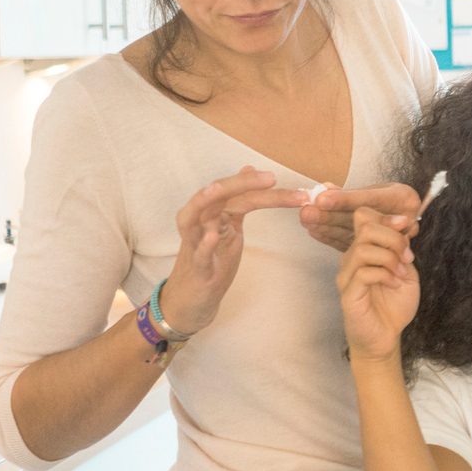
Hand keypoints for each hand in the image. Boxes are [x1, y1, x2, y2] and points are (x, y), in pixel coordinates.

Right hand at [160, 167, 309, 333]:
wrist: (191, 301)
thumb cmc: (212, 262)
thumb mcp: (228, 227)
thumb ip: (237, 200)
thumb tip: (248, 169)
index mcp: (211, 212)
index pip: (233, 190)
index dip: (255, 182)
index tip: (280, 179)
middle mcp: (199, 222)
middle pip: (218, 195)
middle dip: (243, 184)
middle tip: (272, 178)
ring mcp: (195, 245)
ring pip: (198, 216)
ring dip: (211, 201)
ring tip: (221, 188)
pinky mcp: (196, 269)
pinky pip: (198, 255)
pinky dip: (204, 245)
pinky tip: (213, 235)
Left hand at [302, 182, 422, 251]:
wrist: (407, 221)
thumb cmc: (391, 201)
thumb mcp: (378, 190)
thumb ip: (352, 192)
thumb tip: (325, 188)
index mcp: (403, 199)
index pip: (371, 199)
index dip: (345, 200)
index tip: (320, 199)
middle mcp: (403, 220)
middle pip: (361, 219)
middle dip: (331, 216)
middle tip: (307, 212)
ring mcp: (395, 239)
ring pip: (355, 234)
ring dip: (328, 228)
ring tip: (307, 222)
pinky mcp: (381, 252)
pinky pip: (354, 245)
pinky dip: (332, 238)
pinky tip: (315, 232)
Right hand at [336, 206, 418, 363]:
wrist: (386, 337)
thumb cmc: (393, 305)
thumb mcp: (406, 272)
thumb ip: (403, 250)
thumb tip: (404, 227)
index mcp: (365, 251)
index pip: (364, 219)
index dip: (386, 217)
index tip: (407, 224)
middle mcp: (351, 260)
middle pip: (365, 228)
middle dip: (392, 237)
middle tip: (407, 256)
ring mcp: (347, 276)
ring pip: (363, 248)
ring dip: (389, 257)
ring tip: (401, 272)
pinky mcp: (348, 293)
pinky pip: (363, 272)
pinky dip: (385, 274)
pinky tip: (394, 284)